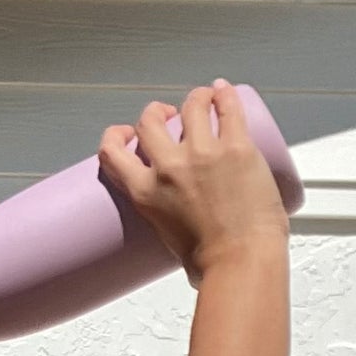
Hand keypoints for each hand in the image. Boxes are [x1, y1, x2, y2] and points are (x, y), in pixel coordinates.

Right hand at [97, 80, 288, 288]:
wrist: (242, 263)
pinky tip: (225, 91)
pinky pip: (229, 109)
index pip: (113, 152)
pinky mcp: (236, 148)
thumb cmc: (210, 264)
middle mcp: (169, 168)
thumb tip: (182, 217)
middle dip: (157, 112)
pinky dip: (225, 95)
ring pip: (191, 106)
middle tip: (170, 114)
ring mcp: (203, 154)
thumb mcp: (167, 239)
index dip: (117, 136)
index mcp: (146, 193)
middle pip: (150, 121)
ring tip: (205, 98)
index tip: (127, 134)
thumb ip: (167, 217)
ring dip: (196, 98)